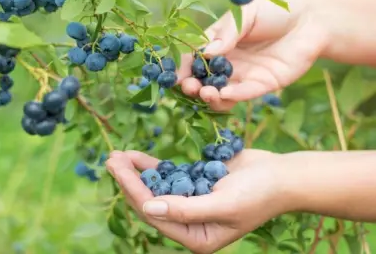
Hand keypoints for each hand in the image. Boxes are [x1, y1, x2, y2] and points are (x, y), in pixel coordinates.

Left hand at [106, 150, 291, 253]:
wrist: (283, 176)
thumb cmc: (259, 194)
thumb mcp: (223, 205)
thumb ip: (185, 210)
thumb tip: (148, 207)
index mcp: (196, 238)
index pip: (156, 214)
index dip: (134, 191)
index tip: (117, 168)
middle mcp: (190, 224)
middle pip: (151, 201)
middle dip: (130, 181)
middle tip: (110, 159)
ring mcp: (192, 203)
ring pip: (156, 188)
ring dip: (137, 173)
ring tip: (117, 156)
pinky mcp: (195, 184)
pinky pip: (169, 176)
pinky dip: (153, 167)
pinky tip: (136, 157)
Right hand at [177, 0, 328, 110]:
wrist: (311, 18)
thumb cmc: (275, 9)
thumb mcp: (246, 13)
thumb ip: (227, 32)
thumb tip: (206, 53)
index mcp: (219, 44)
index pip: (194, 58)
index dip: (182, 67)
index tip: (171, 75)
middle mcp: (228, 63)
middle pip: (204, 80)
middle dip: (192, 86)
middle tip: (188, 86)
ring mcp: (244, 76)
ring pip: (221, 93)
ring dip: (210, 96)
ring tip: (205, 92)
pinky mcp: (263, 85)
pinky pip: (244, 94)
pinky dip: (232, 97)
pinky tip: (223, 94)